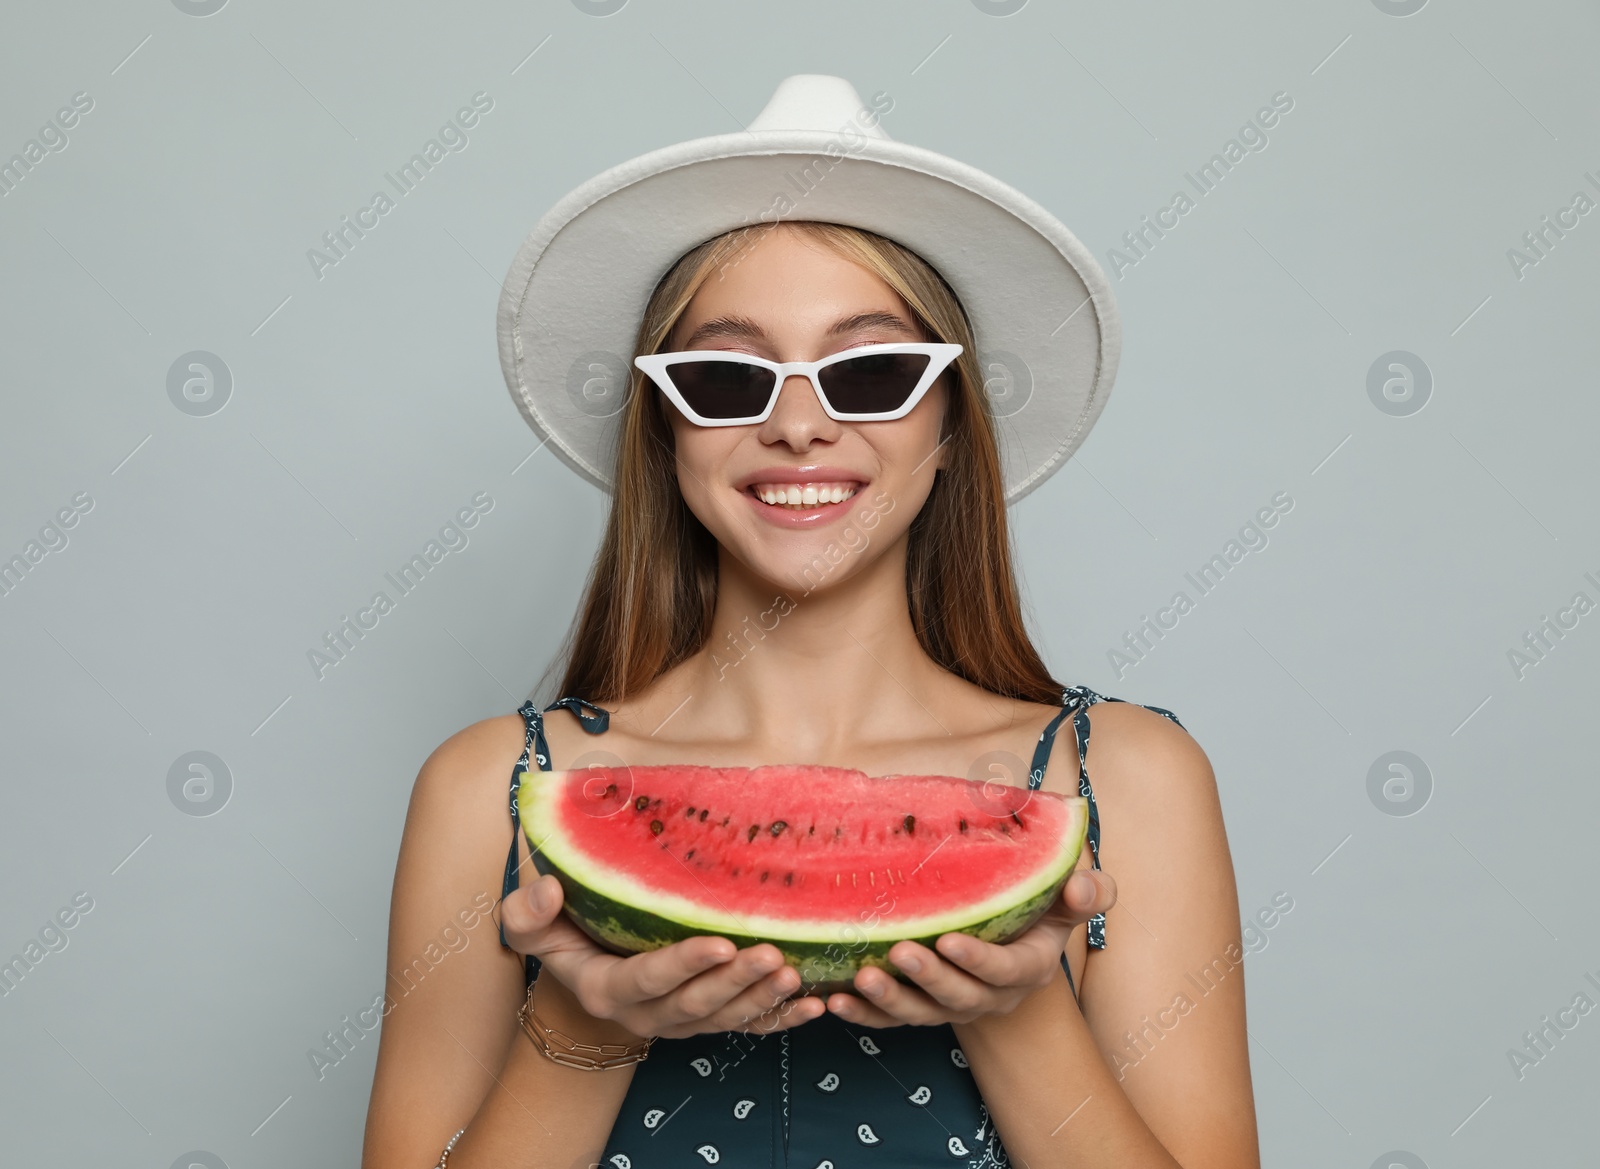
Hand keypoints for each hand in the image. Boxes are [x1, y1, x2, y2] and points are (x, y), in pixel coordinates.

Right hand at [500, 873, 826, 1040]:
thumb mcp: (530, 927)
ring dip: (763, 998)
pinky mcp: (708, 1022)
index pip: (649, 978)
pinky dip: (781, 1020)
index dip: (684, 964)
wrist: (583, 972)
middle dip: (736, 980)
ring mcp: (682, 1022)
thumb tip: (548, 889)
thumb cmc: (562, 936)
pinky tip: (813, 1007)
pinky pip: (748, 1028)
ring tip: (794, 973)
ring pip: (727, 1017)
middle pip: (697, 1002)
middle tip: (771, 953)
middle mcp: (648, 1014)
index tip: (719, 942)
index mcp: (608, 989)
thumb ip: (527, 912)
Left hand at [824, 866, 1115, 1027]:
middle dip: (928, 978)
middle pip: (958, 996)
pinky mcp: (921, 1008)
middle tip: (899, 951)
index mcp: (1027, 968)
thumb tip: (1081, 886)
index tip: (949, 939)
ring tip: (861, 978)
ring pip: (921, 1012)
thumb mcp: (1069, 898)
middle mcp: (989, 995)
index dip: (978, 961)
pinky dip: (864, 1014)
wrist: (1013, 936)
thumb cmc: (1040, 906)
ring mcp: (952, 1006)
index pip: (1005, 971)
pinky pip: (891, 1019)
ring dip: (889, 1000)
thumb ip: (1088, 892)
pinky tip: (836, 1000)